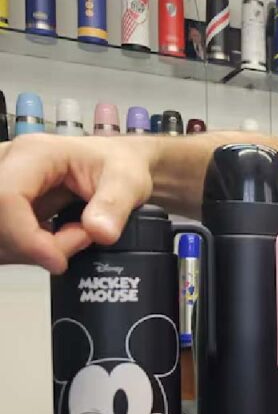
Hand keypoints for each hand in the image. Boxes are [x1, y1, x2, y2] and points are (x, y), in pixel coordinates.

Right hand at [0, 134, 152, 273]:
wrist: (120, 164)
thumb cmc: (121, 164)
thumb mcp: (128, 181)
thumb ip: (114, 205)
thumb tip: (100, 233)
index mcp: (34, 153)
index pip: (6, 198)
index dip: (25, 237)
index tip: (58, 259)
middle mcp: (8, 165)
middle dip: (31, 246)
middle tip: (77, 239)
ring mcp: (2, 185)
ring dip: (29, 250)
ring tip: (71, 234)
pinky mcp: (5, 206)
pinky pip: (3, 238)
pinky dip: (25, 250)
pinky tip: (53, 238)